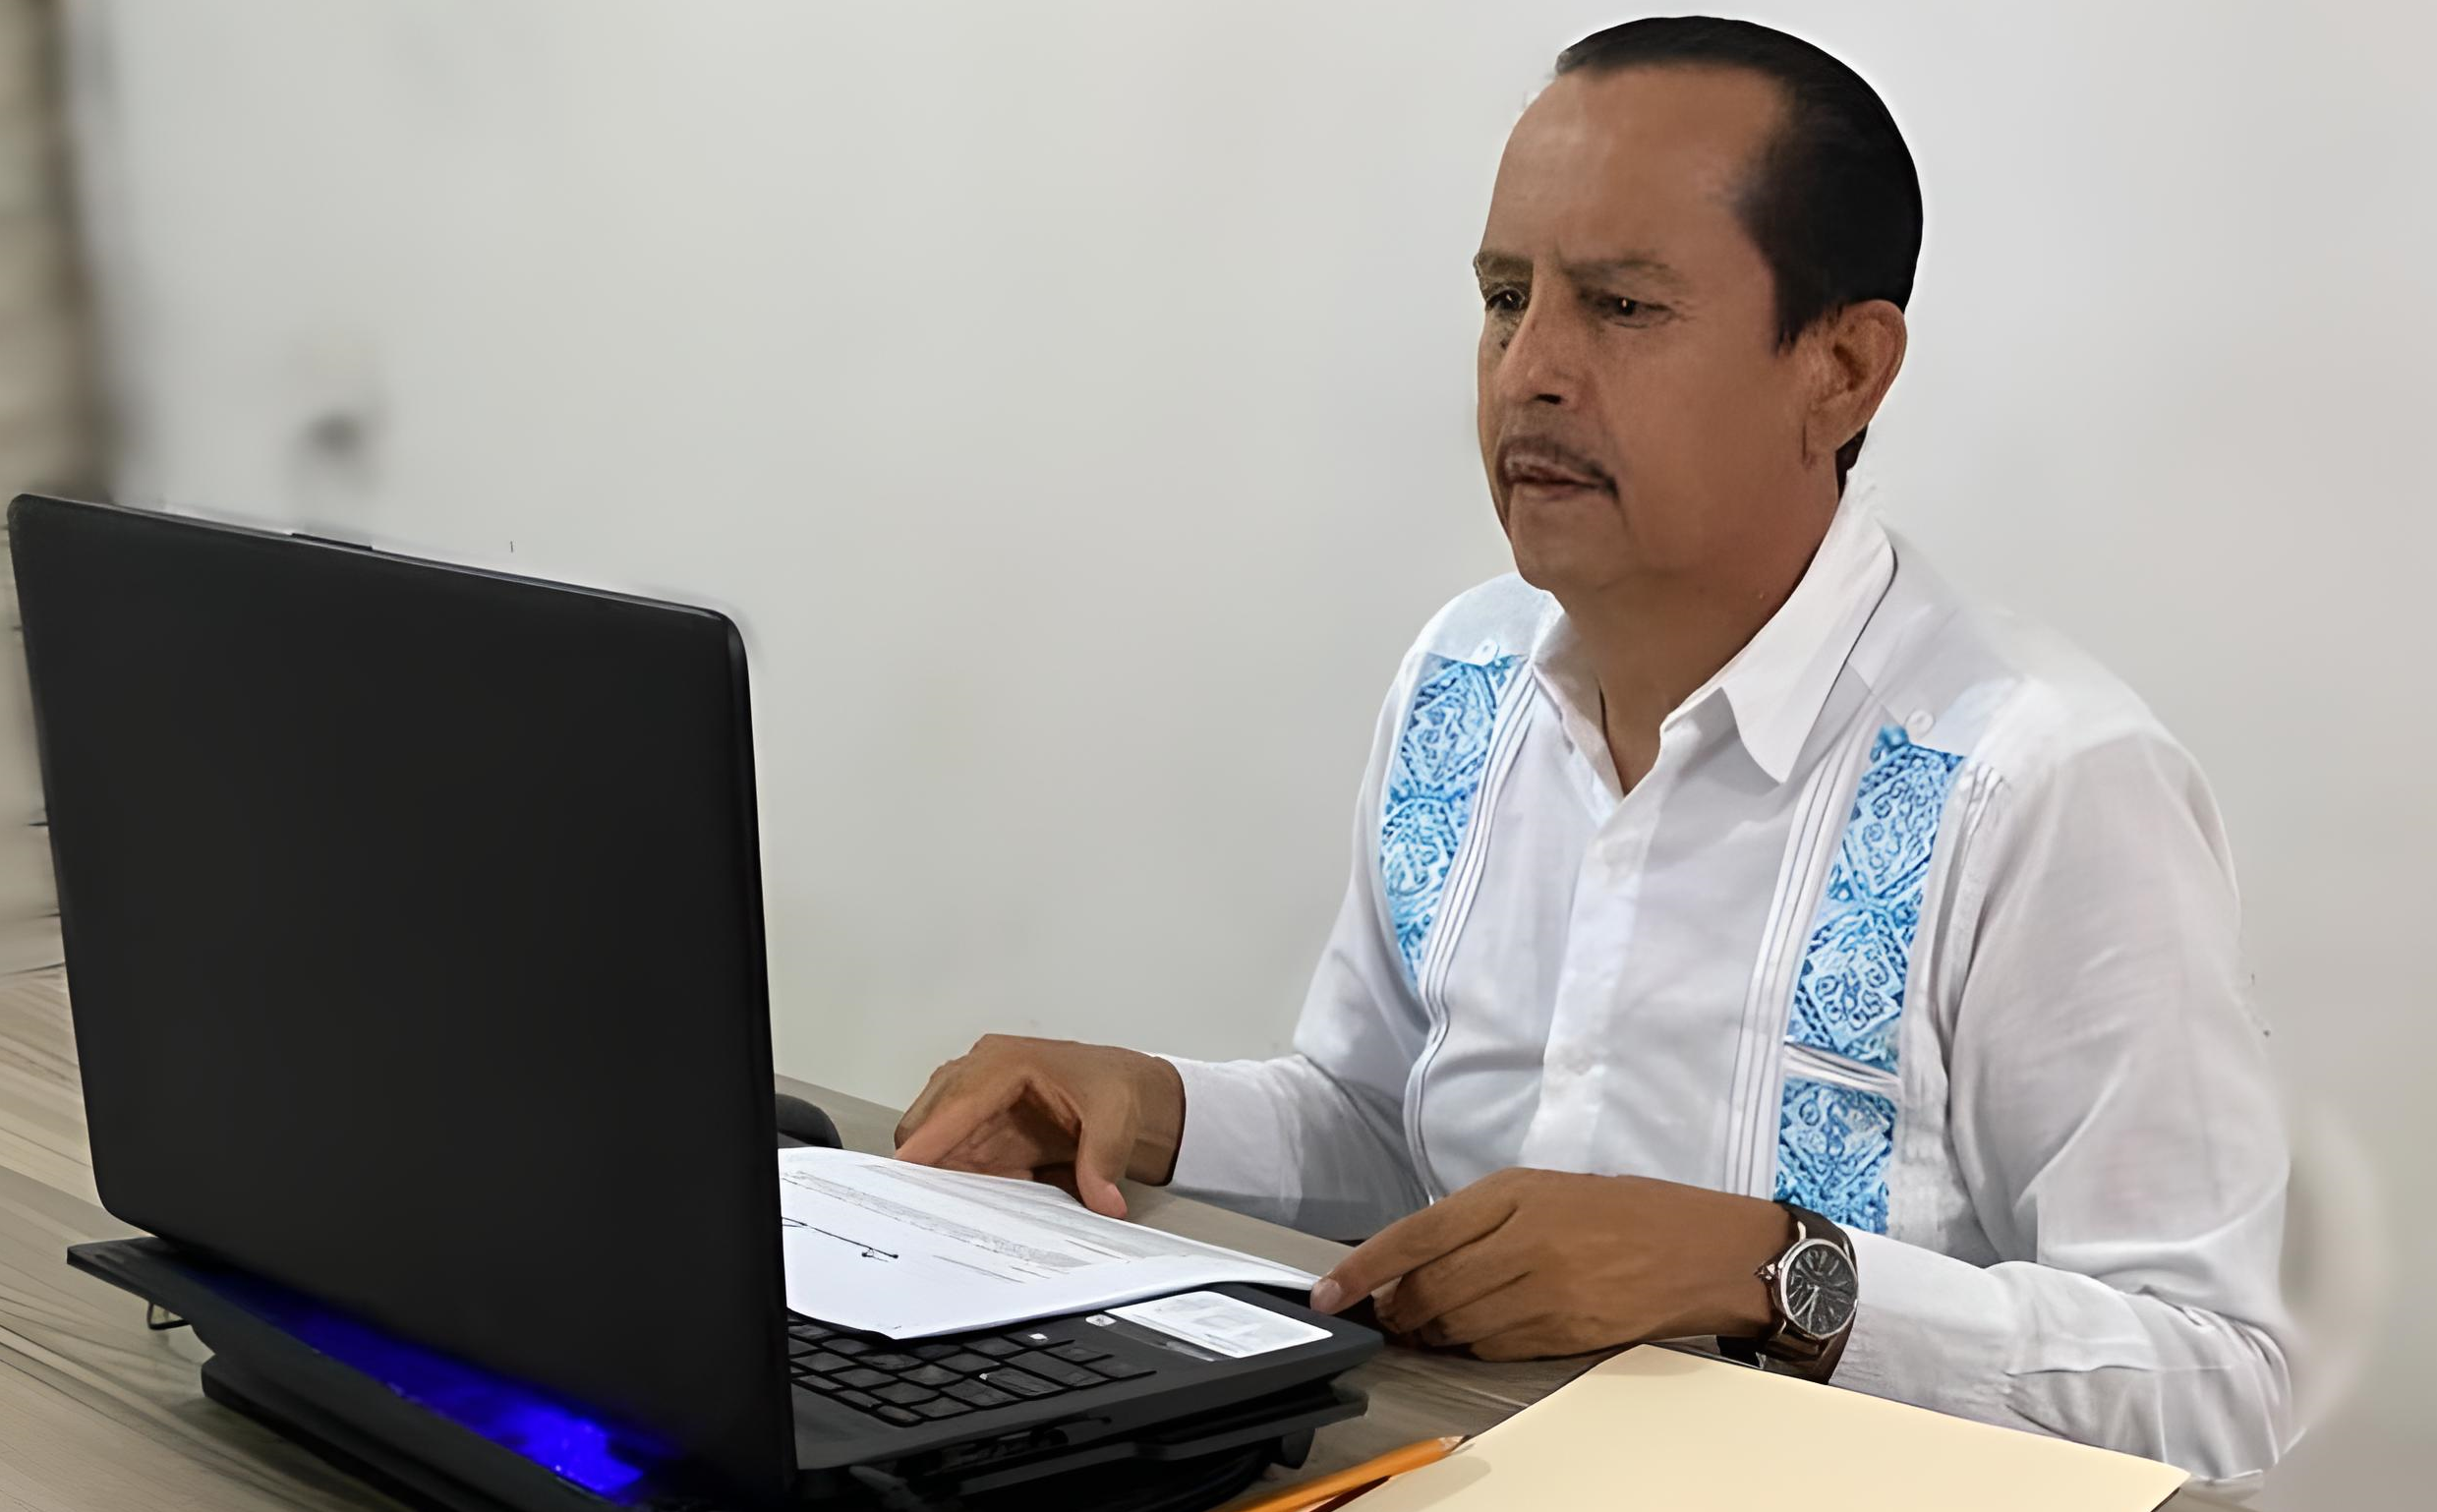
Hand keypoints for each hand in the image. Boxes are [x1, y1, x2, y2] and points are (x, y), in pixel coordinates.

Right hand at [892, 1034, 1185, 1218]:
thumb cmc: (1115, 1086)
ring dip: (948, 1179)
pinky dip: (966, 1184)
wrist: (1127, 1090)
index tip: (906, 1169)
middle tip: (934, 1206)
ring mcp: (976, 1105)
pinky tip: (991, 1200)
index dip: (930, 1138)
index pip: (956, 1102)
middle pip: (928, 1121)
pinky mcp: (980, 1131)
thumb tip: (1102, 1199)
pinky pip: (956, 1162)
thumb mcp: (1117, 1118)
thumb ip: (1104, 1159)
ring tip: (970, 1208)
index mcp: (1006, 1063)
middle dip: (926, 1163)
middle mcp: (980, 1077)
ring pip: (935, 1145)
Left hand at [1306, 1168, 1793, 1359]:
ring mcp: (1547, 1292)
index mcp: (1511, 1195)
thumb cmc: (1621, 1212)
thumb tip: (1408, 1264)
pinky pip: (1495, 1349)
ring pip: (1456, 1326)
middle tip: (1388, 1312)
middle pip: (1429, 1290)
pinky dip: (1474, 1346)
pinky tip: (1478, 1333)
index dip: (1363, 1269)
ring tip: (1430, 1324)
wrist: (1702, 1248)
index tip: (1328, 1292)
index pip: (1415, 1235)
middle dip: (1397, 1309)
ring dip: (1431, 1332)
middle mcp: (1524, 1241)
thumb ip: (1475, 1222)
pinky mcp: (1567, 1333)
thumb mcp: (1543, 1190)